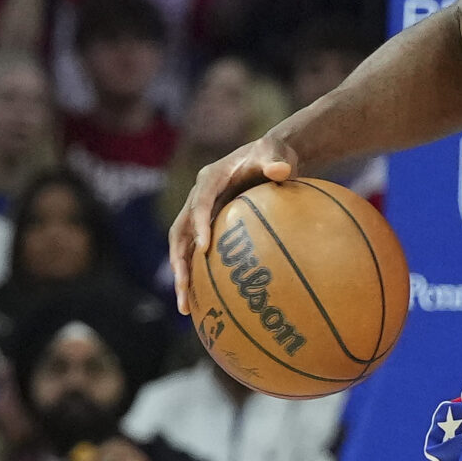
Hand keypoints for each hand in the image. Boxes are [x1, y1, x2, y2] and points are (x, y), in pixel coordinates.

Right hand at [168, 135, 299, 316]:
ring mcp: (201, 213)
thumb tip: (282, 171)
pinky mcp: (209, 226)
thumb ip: (277, 161)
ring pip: (183, 247)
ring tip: (186, 308)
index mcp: (210, 179)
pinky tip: (207, 303)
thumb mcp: (276, 152)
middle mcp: (198, 197)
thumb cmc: (274, 154)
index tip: (204, 248)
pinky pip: (198, 252)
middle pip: (179, 231)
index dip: (199, 224)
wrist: (270, 156)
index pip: (200, 202)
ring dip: (182, 275)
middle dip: (178, 261)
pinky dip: (199, 275)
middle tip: (183, 288)